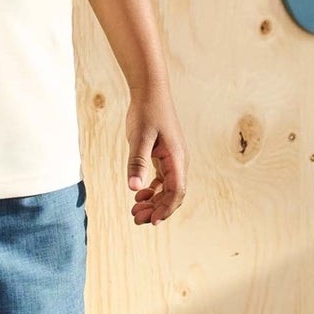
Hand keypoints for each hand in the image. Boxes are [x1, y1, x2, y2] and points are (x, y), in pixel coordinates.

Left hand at [126, 90, 185, 225]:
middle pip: (172, 194)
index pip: (177, 191)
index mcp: (176, 158)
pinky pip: (162, 179)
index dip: (166, 209)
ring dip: (154, 202)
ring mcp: (172, 158)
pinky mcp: (163, 155)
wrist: (150, 91)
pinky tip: (138, 195)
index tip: (152, 222)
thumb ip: (137, 163)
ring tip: (135, 211)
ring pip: (167, 188)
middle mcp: (178, 161)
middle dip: (157, 209)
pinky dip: (152, 190)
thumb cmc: (146, 111)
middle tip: (136, 219)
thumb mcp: (139, 138)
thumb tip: (134, 189)